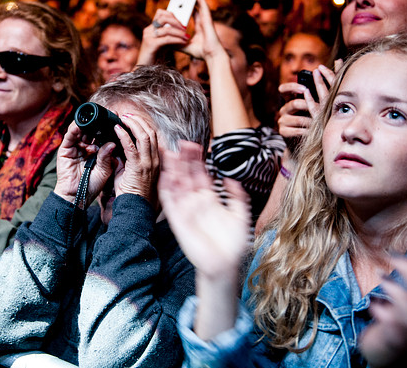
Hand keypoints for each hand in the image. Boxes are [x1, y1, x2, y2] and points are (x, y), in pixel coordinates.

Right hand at [53, 121, 118, 205]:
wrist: (77, 197)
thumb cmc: (91, 185)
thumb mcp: (104, 171)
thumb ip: (107, 157)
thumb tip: (112, 143)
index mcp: (96, 151)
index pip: (101, 136)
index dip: (107, 129)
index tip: (117, 121)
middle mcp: (85, 147)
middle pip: (91, 131)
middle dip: (97, 123)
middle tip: (106, 116)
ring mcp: (75, 147)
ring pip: (80, 131)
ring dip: (86, 124)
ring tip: (93, 119)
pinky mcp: (65, 150)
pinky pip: (69, 137)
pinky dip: (74, 129)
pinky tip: (79, 126)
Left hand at [112, 112, 159, 205]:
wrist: (135, 208)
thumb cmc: (133, 193)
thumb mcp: (132, 172)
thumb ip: (128, 159)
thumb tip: (117, 147)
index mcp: (155, 160)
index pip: (153, 137)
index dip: (143, 125)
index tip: (133, 119)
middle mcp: (155, 159)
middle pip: (151, 132)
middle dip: (139, 120)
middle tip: (127, 115)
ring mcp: (149, 163)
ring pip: (144, 135)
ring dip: (132, 123)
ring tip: (123, 117)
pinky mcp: (139, 166)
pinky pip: (132, 146)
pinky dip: (124, 135)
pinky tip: (117, 129)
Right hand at [137, 9, 189, 65]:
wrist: (144, 69)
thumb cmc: (155, 57)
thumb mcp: (163, 43)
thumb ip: (169, 36)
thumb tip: (182, 31)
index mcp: (150, 29)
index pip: (160, 13)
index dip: (171, 15)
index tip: (181, 22)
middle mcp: (148, 30)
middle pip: (163, 17)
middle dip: (176, 22)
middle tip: (185, 29)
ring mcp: (148, 37)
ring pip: (167, 29)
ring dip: (179, 32)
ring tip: (186, 37)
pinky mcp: (151, 44)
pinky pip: (167, 39)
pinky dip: (177, 40)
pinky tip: (183, 42)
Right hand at [158, 140, 252, 279]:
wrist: (225, 264)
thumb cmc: (233, 244)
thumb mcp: (240, 215)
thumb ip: (237, 197)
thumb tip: (232, 180)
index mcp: (209, 199)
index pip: (200, 175)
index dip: (197, 161)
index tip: (195, 146)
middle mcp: (196, 202)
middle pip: (187, 176)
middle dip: (184, 160)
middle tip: (182, 143)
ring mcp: (186, 210)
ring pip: (176, 185)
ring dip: (173, 170)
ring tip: (171, 153)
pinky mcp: (178, 220)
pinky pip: (169, 202)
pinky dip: (166, 188)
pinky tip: (165, 175)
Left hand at [180, 0, 228, 62]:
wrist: (211, 55)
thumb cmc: (201, 52)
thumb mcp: (185, 46)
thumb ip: (176, 43)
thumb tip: (165, 42)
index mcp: (199, 28)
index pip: (193, 16)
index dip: (188, 10)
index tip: (183, 5)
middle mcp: (203, 23)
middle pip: (197, 9)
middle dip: (192, 2)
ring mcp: (206, 20)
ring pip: (201, 6)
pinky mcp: (208, 20)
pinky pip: (204, 7)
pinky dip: (201, 0)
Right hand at [277, 65, 336, 138]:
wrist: (308, 142)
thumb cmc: (315, 119)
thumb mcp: (320, 102)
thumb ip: (327, 83)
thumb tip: (339, 60)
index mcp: (292, 99)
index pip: (285, 89)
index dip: (292, 87)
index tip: (304, 88)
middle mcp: (285, 108)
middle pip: (290, 103)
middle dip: (302, 104)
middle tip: (313, 108)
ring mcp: (282, 120)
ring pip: (293, 118)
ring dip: (307, 121)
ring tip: (316, 123)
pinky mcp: (282, 132)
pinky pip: (291, 130)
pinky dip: (302, 131)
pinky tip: (310, 132)